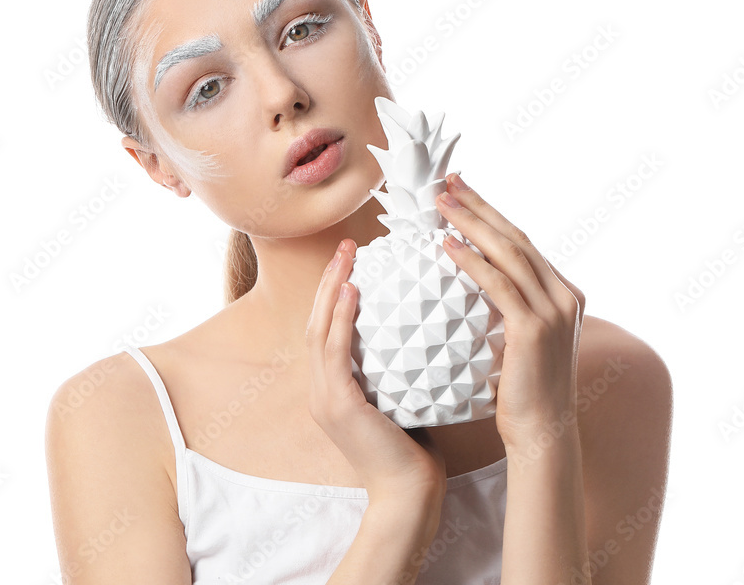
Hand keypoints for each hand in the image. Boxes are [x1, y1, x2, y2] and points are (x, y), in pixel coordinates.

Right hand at [305, 239, 447, 501]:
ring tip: (347, 256)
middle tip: (348, 245)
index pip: (327, 330)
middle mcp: (319, 390)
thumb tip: (428, 334)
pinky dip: (340, 316)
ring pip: (318, 329)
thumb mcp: (403, 400)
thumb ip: (402, 369)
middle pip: (315, 321)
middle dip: (328, 280)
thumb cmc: (415, 452)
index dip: (335, 294)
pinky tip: (353, 289)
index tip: (355, 261)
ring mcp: (324, 397)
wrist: (410, 498)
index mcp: (332, 390)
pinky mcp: (337, 404)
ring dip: (330, 288)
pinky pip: (334, 349)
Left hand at [434, 173, 586, 451]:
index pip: (521, 241)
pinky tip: (447, 246)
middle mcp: (564, 294)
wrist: (543, 431)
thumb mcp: (518, 337)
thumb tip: (467, 279)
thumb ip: (506, 306)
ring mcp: (554, 310)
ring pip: (508, 252)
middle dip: (478, 205)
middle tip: (446, 181)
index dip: (489, 213)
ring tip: (440, 203)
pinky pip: (499, 284)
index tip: (459, 191)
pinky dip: (472, 261)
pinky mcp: (535, 328)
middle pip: (515, 236)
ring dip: (471, 223)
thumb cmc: (521, 387)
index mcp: (563, 292)